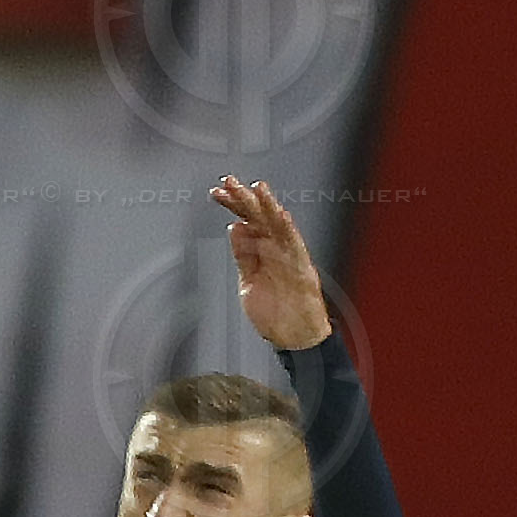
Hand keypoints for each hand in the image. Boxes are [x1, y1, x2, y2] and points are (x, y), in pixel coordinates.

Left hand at [213, 177, 329, 352]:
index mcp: (263, 250)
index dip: (232, 205)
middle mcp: (276, 248)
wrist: (293, 335)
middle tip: (229, 182)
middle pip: (258, 217)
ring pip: (277, 225)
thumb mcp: (248, 280)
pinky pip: (294, 246)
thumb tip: (234, 228)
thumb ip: (243, 255)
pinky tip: (280, 215)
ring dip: (267, 206)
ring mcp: (288, 256)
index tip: (217, 192)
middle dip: (243, 198)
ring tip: (258, 188)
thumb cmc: (274, 309)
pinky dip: (287, 230)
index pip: (245, 220)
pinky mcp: (300, 268)